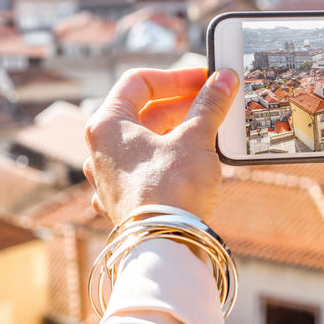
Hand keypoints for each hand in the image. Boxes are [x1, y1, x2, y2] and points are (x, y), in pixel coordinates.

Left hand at [83, 67, 238, 224]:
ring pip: (145, 143)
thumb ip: (209, 104)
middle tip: (212, 103)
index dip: (175, 78)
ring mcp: (109, 178)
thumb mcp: (196, 138)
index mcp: (107, 124)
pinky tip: (191, 164)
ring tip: (209, 133)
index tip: (203, 80)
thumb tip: (223, 79)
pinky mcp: (124, 201)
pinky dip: (170, 162)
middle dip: (181, 106)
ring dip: (177, 133)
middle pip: (142, 114)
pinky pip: (146, 171)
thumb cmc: (170, 190)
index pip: (138, 82)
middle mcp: (100, 150)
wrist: (165, 246)